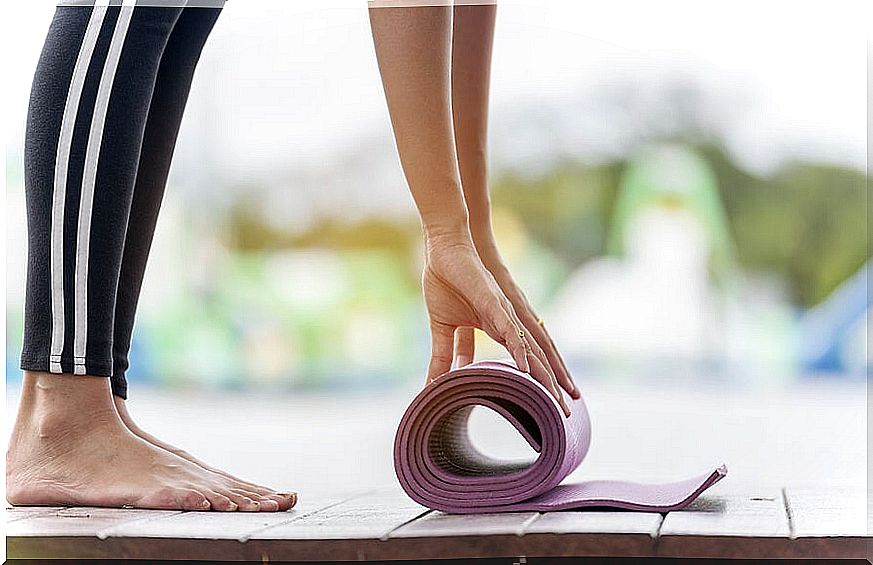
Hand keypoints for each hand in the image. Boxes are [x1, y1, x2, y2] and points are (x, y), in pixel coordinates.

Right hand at [422, 235, 570, 415]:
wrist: (444, 250)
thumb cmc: (447, 282)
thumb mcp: (446, 326)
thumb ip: (451, 350)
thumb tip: (447, 376)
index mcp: (501, 328)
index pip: (527, 361)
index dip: (540, 382)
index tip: (552, 405)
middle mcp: (510, 322)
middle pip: (538, 359)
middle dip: (553, 385)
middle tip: (566, 412)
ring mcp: (505, 312)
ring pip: (531, 348)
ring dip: (545, 374)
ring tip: (557, 397)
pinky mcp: (494, 302)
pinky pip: (510, 330)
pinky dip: (519, 349)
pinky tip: (527, 369)